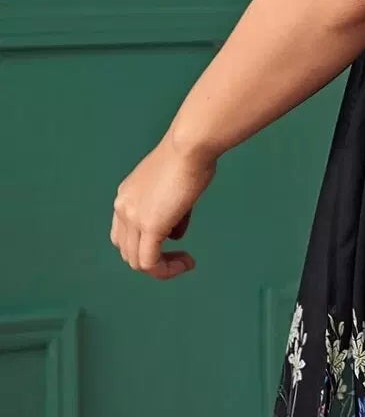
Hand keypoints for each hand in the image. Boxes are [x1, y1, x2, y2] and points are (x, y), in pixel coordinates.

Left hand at [110, 133, 215, 277]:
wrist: (190, 146)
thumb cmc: (189, 158)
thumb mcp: (175, 188)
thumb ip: (171, 213)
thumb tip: (175, 233)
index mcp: (126, 196)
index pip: (124, 233)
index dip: (145, 242)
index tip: (174, 238)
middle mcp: (122, 208)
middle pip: (127, 250)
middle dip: (152, 257)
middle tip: (179, 256)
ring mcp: (133, 218)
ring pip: (136, 261)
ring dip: (161, 266)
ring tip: (184, 262)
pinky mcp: (150, 226)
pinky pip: (150, 262)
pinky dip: (167, 270)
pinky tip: (186, 263)